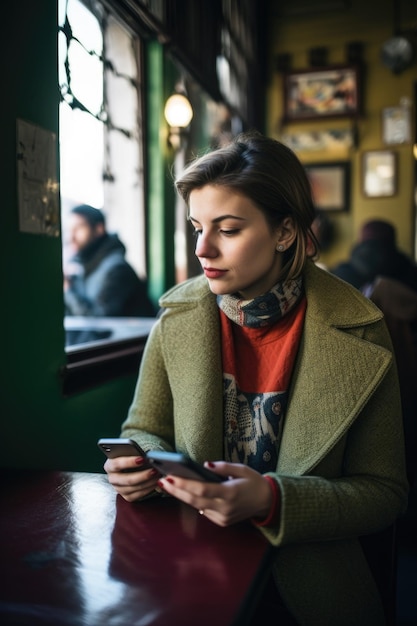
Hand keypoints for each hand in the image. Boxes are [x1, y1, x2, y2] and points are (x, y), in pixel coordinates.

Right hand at [104, 455, 160, 501]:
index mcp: (110, 465)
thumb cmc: (131, 457)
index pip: (117, 464)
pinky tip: (156, 482)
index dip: (129, 461)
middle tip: (154, 470)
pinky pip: (138, 495)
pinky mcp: (127, 497)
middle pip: (127, 479)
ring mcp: (119, 489)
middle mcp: (112, 478)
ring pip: (134, 488)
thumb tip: (147, 456)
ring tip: (158, 475)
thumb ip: (135, 453)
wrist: (131, 467)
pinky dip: (149, 488)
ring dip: (148, 482)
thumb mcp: (130, 453)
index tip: (143, 458)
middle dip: (142, 475)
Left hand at [156, 461, 273, 526]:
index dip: (184, 485)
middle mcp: (225, 508)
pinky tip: (184, 493)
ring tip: (168, 485)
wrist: (267, 502)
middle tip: (162, 481)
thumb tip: (204, 465)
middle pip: (194, 500)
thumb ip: (223, 467)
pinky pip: (204, 511)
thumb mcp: (242, 469)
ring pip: (197, 507)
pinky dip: (194, 502)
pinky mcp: (222, 522)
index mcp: (230, 494)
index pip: (202, 490)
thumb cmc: (254, 482)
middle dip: (176, 491)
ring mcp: (223, 518)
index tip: (170, 478)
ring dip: (182, 496)